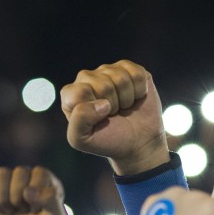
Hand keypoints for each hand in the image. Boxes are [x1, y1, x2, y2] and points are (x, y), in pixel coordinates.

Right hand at [0, 166, 66, 214]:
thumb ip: (51, 201)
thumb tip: (28, 190)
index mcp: (49, 185)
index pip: (41, 173)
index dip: (36, 192)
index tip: (36, 210)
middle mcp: (30, 179)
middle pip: (20, 171)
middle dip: (19, 196)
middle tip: (22, 212)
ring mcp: (10, 183)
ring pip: (2, 172)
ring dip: (4, 197)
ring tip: (10, 211)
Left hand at [60, 60, 168, 175]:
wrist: (139, 143)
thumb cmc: (109, 141)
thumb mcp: (82, 140)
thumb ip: (79, 122)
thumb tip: (102, 103)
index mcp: (72, 94)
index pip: (80, 91)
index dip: (95, 109)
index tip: (100, 120)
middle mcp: (88, 79)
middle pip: (103, 84)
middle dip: (114, 104)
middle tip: (115, 115)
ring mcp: (110, 72)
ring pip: (121, 77)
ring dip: (127, 98)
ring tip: (124, 107)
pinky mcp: (131, 70)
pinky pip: (137, 73)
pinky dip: (141, 89)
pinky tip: (136, 97)